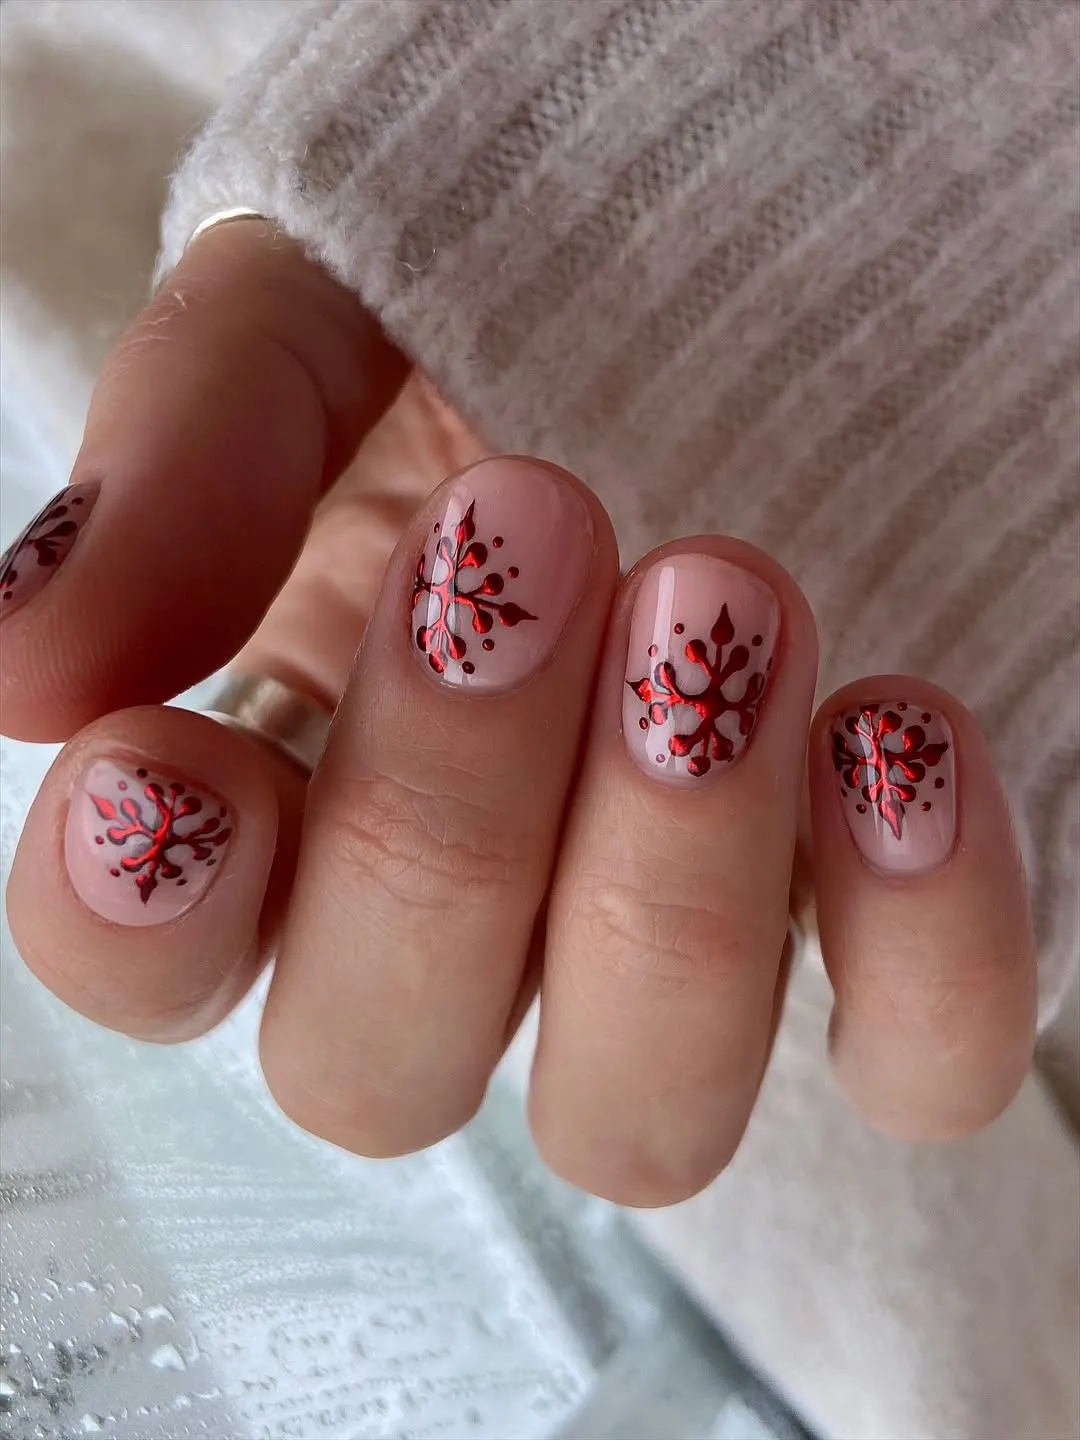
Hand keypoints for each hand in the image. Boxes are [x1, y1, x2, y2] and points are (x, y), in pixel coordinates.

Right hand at [1, 222, 1035, 1205]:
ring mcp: (671, 967)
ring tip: (726, 605)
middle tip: (517, 534)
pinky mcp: (881, 958)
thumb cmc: (503, 309)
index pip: (153, 961)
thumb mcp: (322, 324)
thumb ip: (189, 462)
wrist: (750, 279)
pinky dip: (924, 944)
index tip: (157, 754)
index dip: (134, 913)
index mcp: (287, 791)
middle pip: (380, 1065)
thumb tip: (24, 661)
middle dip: (433, 826)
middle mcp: (467, 928)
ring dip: (666, 885)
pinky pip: (916, 1065)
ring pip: (632, 1117)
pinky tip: (895, 735)